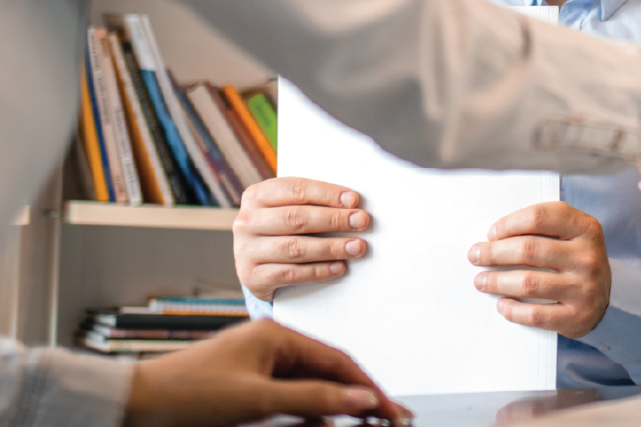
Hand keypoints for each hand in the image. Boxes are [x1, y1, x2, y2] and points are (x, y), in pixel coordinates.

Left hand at [123, 318, 409, 426]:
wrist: (135, 406)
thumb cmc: (185, 393)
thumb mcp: (256, 399)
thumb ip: (312, 398)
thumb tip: (359, 399)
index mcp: (277, 337)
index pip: (338, 362)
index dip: (368, 387)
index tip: (391, 410)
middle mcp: (271, 347)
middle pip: (329, 373)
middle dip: (360, 397)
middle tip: (389, 420)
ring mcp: (260, 367)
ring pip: (312, 388)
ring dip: (337, 407)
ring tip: (365, 424)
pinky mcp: (248, 388)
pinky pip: (291, 398)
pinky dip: (311, 412)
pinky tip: (324, 424)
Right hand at [234, 177, 369, 301]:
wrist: (257, 265)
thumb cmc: (283, 229)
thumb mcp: (289, 209)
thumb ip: (313, 203)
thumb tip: (352, 205)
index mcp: (257, 195)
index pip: (295, 189)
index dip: (327, 194)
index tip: (353, 200)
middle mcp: (247, 221)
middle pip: (296, 218)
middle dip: (333, 220)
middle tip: (361, 222)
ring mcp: (245, 250)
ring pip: (294, 247)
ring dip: (331, 247)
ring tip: (356, 247)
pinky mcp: (251, 277)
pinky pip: (290, 274)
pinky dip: (318, 271)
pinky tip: (339, 267)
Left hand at [469, 201, 610, 337]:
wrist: (607, 300)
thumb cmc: (576, 260)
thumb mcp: (572, 235)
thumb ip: (543, 228)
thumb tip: (494, 237)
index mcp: (586, 228)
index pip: (539, 217)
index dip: (509, 223)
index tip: (491, 233)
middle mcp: (588, 257)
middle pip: (529, 249)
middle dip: (494, 253)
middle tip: (474, 255)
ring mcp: (584, 288)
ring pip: (529, 283)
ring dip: (496, 282)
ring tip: (480, 281)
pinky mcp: (577, 316)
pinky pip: (536, 315)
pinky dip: (512, 310)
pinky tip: (501, 305)